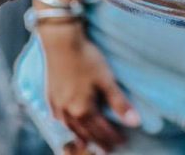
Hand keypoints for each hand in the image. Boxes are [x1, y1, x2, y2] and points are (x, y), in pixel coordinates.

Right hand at [39, 22, 138, 152]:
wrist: (60, 41)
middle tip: (107, 149)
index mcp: (83, 110)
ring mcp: (57, 104)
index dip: (113, 138)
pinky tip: (66, 123)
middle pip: (86, 132)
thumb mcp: (106, 80)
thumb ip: (119, 103)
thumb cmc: (85, 58)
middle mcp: (68, 112)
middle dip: (99, 141)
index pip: (102, 130)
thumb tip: (135, 122)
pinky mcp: (49, 95)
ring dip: (81, 137)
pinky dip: (65, 124)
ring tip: (87, 144)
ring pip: (70, 127)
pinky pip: (57, 117)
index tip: (123, 143)